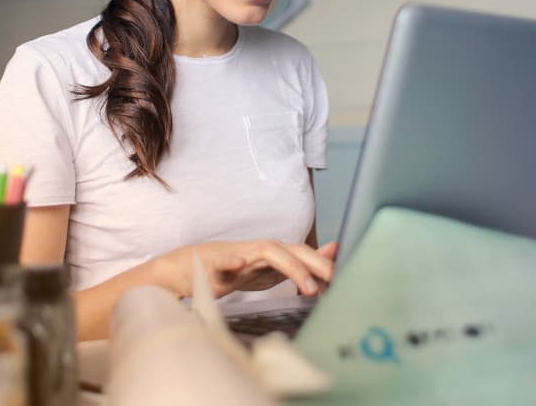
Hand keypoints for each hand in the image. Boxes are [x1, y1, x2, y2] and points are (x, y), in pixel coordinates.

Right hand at [156, 240, 337, 299]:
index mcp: (274, 254)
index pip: (305, 255)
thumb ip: (299, 264)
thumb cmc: (234, 270)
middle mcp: (260, 250)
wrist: (191, 268)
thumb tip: (333, 253)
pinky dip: (231, 262)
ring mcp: (239, 254)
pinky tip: (239, 266)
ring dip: (290, 267)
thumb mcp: (270, 270)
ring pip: (267, 252)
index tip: (344, 279)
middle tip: (335, 281)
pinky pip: (223, 260)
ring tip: (307, 286)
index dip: (324, 264)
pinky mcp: (214, 262)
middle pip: (293, 250)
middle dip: (316, 264)